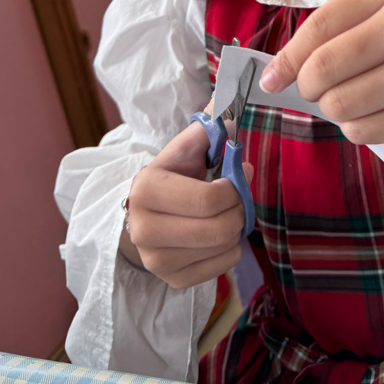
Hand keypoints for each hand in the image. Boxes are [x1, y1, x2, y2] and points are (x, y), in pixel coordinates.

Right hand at [122, 120, 253, 287]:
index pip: (209, 200)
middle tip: (238, 197)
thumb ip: (209, 128)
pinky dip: (231, 249)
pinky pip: (221, 268)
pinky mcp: (171, 279)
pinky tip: (218, 234)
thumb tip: (227, 103)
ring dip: (236, 228)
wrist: (149, 212)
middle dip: (239, 210)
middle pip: (218, 229)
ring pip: (222, 248)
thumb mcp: (188, 148)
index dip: (235, 188)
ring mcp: (155, 260)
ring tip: (226, 213)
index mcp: (147, 189)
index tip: (237, 176)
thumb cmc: (175, 175)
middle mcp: (144, 229)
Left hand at [260, 0, 383, 143]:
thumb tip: (284, 72)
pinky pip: (367, 130)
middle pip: (325, 69)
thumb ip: (347, 28)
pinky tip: (376, 116)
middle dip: (310, 88)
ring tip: (356, 102)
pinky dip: (358, 129)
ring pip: (342, 104)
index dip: (289, 58)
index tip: (271, 79)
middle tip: (317, 93)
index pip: (321, 27)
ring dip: (336, 111)